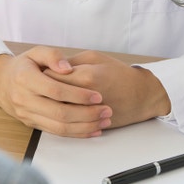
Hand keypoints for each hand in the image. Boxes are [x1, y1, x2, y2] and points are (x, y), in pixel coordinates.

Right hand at [0, 46, 112, 137]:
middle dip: (86, 113)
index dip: (78, 94)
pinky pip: (56, 133)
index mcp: (25, 79)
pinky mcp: (32, 125)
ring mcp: (27, 115)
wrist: (1, 82)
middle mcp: (24, 99)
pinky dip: (76, 133)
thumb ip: (52, 55)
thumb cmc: (23, 65)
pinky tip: (93, 130)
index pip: (55, 90)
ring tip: (104, 121)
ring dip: (84, 126)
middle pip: (59, 112)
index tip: (97, 95)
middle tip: (107, 110)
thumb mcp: (35, 52)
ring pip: (59, 127)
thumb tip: (67, 67)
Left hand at [44, 50, 170, 128]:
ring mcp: (88, 114)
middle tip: (41, 86)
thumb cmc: (119, 73)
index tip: (41, 71)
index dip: (43, 74)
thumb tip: (50, 68)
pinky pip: (68, 125)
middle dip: (43, 91)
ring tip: (49, 98)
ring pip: (57, 114)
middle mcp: (85, 97)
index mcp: (85, 76)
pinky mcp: (90, 125)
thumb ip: (70, 62)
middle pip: (51, 97)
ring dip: (50, 106)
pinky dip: (60, 119)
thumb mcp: (94, 58)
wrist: (141, 96)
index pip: (51, 77)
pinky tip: (59, 111)